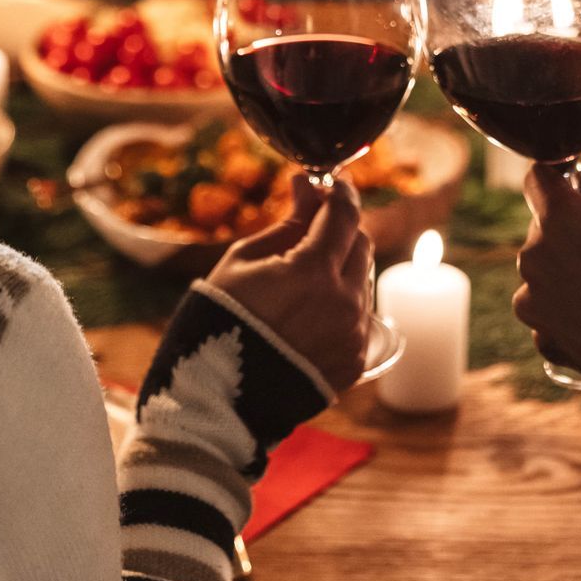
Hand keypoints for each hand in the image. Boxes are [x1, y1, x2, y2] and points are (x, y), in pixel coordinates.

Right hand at [203, 175, 372, 392]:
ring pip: (363, 281)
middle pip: (362, 244)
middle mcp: (344, 303)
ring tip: (301, 279)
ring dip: (341, 268)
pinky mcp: (356, 361)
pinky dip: (341, 305)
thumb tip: (309, 187)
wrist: (217, 397)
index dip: (340, 192)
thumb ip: (288, 223)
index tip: (331, 183)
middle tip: (313, 226)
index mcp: (313, 272)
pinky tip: (307, 313)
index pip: (345, 214)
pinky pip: (360, 317)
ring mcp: (353, 335)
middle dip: (340, 229)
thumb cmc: (220, 320)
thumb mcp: (243, 261)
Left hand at [514, 140, 580, 414]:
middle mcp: (534, 259)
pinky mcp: (540, 335)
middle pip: (544, 222)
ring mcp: (532, 302)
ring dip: (572, 265)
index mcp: (563, 222)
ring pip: (546, 263)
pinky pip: (550, 302)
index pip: (539, 176)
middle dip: (574, 224)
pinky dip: (573, 304)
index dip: (563, 173)